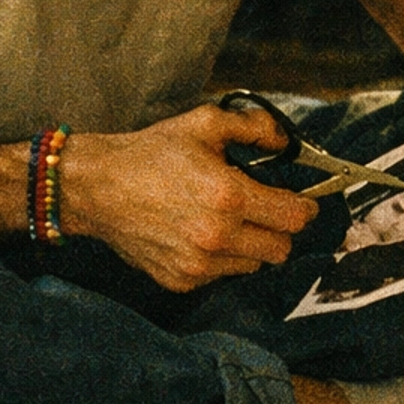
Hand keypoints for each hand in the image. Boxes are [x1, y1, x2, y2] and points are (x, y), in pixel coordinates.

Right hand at [58, 102, 317, 292]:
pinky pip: (222, 275)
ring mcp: (199, 263)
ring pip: (254, 264)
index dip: (305, 208)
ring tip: (228, 221)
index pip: (294, 218)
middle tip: (266, 210)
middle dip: (280, 228)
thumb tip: (286, 139)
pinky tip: (201, 234)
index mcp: (229, 195)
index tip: (302, 202)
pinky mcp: (182, 280)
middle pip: (281, 248)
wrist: (98, 187)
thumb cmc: (153, 153)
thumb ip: (254, 127)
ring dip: (252, 245)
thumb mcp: (205, 123)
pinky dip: (223, 258)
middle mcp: (217, 235)